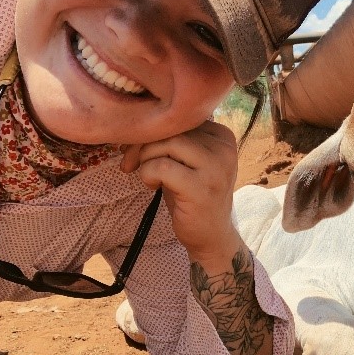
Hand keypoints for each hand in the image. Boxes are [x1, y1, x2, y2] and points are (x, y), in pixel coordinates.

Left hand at [120, 121, 240, 263]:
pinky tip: (152, 186)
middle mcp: (224, 149)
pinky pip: (162, 167)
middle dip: (143, 144)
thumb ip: (177, 139)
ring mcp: (216, 168)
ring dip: (146, 159)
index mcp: (223, 137)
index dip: (155, 130)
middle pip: (173, 129)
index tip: (139, 150)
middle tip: (130, 162)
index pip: (181, 118)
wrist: (211, 235)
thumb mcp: (191, 162)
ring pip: (168, 144)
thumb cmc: (194, 196)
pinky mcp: (201, 188)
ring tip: (146, 176)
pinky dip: (147, 174)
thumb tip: (137, 122)